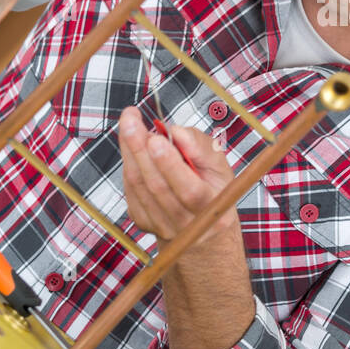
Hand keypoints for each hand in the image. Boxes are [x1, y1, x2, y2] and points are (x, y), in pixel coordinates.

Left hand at [117, 107, 237, 244]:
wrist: (203, 228)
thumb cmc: (214, 189)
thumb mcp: (220, 167)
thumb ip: (202, 148)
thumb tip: (176, 132)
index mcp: (211, 209)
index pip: (189, 190)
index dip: (171, 165)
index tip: (156, 138)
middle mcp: (185, 223)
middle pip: (157, 186)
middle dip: (140, 150)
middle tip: (130, 120)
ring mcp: (161, 225)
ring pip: (139, 186)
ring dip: (130, 152)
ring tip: (129, 124)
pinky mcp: (143, 221)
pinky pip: (130, 189)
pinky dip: (129, 162)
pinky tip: (131, 144)